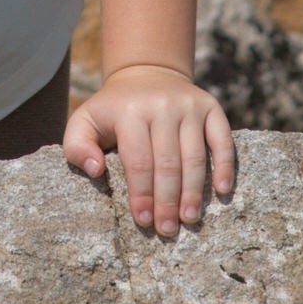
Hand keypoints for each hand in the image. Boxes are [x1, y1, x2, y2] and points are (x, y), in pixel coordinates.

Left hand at [63, 64, 234, 236]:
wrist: (146, 74)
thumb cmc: (113, 110)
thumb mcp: (84, 121)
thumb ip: (77, 147)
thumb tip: (96, 170)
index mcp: (130, 111)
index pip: (138, 161)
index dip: (142, 194)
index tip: (143, 221)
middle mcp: (162, 105)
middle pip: (168, 163)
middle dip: (168, 201)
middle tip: (167, 229)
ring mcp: (189, 105)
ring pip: (195, 156)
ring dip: (194, 192)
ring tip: (189, 219)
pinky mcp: (210, 107)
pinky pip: (222, 139)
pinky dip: (225, 166)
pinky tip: (223, 191)